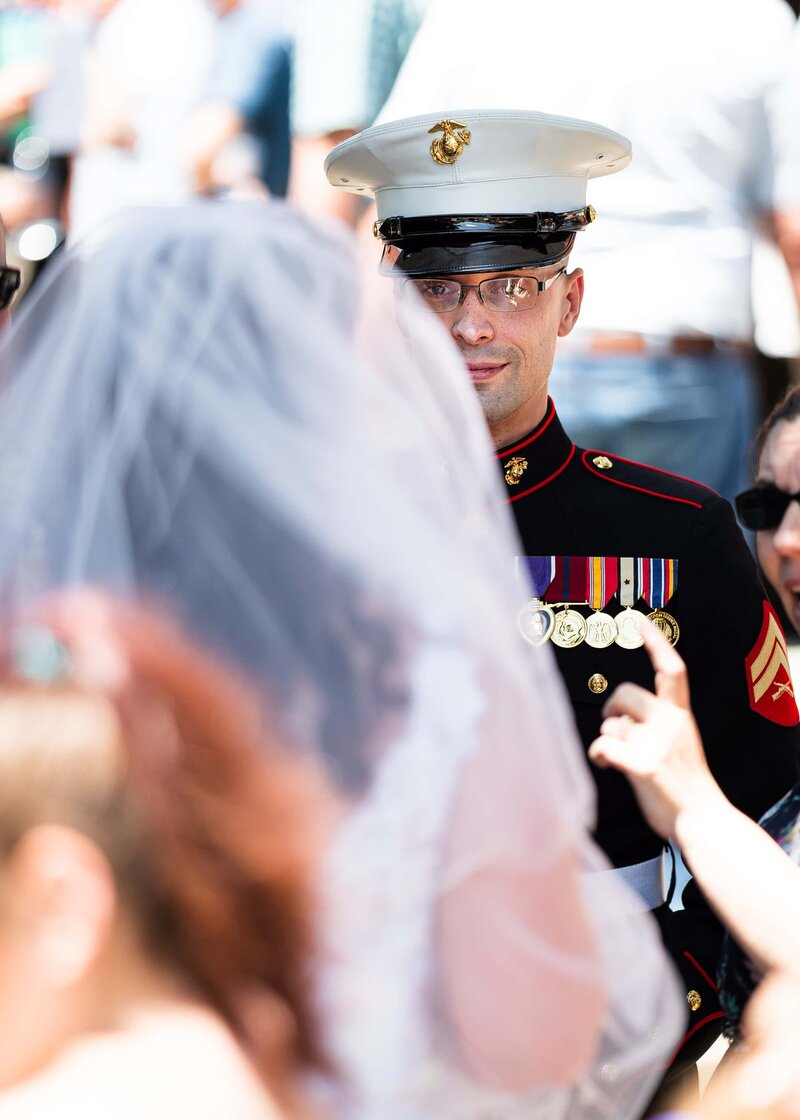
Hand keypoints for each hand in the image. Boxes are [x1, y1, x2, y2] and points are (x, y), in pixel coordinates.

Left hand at [588, 620, 724, 838]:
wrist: (704, 820)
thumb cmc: (684, 786)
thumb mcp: (678, 744)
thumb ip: (654, 726)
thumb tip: (618, 719)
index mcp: (681, 716)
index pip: (672, 670)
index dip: (656, 643)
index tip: (640, 621)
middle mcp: (670, 724)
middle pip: (625, 693)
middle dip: (611, 706)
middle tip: (611, 723)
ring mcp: (657, 744)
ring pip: (612, 726)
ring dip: (608, 740)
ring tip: (620, 760)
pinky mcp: (643, 765)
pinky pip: (603, 746)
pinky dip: (599, 755)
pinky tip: (605, 764)